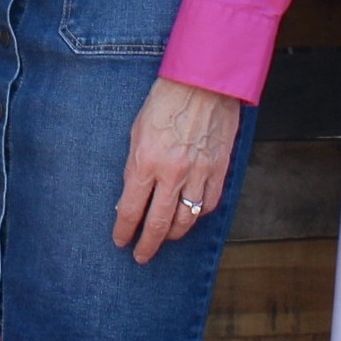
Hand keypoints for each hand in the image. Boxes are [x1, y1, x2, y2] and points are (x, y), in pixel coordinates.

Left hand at [113, 77, 241, 263]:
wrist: (203, 85)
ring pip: (186, 220)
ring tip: (164, 238)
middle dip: (148, 244)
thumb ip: (135, 165)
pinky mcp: (219, 172)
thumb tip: (131, 196)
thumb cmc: (163, 102)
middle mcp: (172, 173)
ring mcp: (199, 174)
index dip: (124, 229)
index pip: (131, 208)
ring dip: (173, 234)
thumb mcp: (137, 131)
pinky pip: (208, 205)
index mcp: (145, 160)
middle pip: (159, 223)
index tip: (120, 241)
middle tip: (141, 256)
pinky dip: (197, 215)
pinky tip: (189, 217)